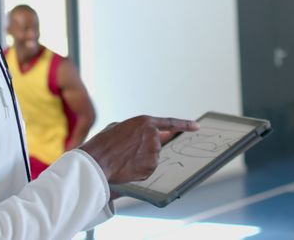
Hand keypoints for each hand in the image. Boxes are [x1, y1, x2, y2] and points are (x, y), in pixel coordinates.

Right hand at [79, 116, 198, 183]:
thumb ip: (136, 130)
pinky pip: (148, 170)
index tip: (196, 126)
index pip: (170, 123)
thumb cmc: (104, 144)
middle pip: (157, 145)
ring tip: (124, 159)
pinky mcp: (151, 167)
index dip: (185, 125)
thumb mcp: (119, 128)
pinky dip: (140, 171)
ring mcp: (153, 152)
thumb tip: (143, 136)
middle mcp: (153, 136)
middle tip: (129, 153)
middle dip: (147, 150)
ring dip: (142, 161)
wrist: (97, 160)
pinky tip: (127, 168)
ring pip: (152, 159)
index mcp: (145, 122)